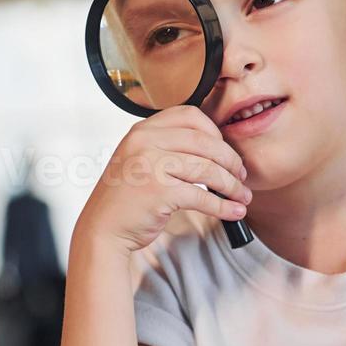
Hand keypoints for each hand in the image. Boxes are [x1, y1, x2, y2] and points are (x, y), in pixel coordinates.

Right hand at [76, 105, 251, 254]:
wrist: (103, 229)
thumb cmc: (126, 198)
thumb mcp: (140, 159)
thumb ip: (168, 146)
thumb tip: (217, 148)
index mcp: (143, 130)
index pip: (191, 116)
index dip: (216, 133)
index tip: (226, 151)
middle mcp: (145, 142)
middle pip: (206, 142)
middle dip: (231, 160)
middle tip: (241, 175)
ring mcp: (151, 165)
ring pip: (208, 169)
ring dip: (232, 185)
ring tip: (242, 196)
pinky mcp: (159, 192)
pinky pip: (203, 196)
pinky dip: (224, 206)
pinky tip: (234, 211)